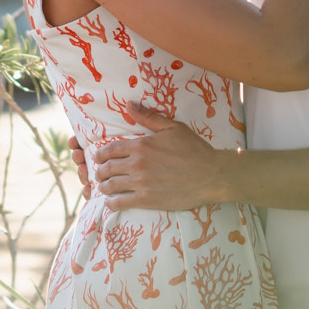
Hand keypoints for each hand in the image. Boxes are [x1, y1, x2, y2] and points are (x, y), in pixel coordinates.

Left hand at [89, 105, 233, 211]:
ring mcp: (141, 182)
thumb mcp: (173, 128)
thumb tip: (129, 104)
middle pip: (107, 168)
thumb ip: (149, 117)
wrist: (211, 175)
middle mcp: (137, 163)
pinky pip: (120, 202)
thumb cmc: (194, 149)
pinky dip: (111, 203)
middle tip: (100, 174)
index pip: (110, 149)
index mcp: (141, 145)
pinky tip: (111, 202)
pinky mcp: (146, 199)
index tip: (97, 158)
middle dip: (100, 171)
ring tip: (104, 188)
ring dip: (103, 187)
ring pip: (110, 186)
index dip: (100, 155)